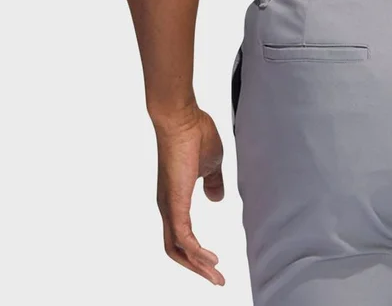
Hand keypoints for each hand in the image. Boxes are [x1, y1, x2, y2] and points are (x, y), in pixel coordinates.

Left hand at [154, 105, 225, 284]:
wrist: (181, 117)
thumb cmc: (196, 133)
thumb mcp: (212, 163)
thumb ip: (214, 183)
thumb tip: (216, 199)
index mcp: (175, 198)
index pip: (181, 236)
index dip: (197, 253)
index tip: (216, 264)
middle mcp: (168, 206)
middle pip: (176, 250)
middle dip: (197, 268)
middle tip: (217, 279)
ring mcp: (169, 205)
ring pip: (178, 248)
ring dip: (198, 265)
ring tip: (217, 275)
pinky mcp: (174, 202)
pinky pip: (183, 237)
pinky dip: (196, 252)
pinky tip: (211, 259)